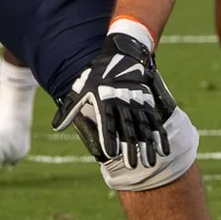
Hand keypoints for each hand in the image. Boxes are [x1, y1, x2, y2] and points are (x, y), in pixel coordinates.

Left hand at [50, 31, 178, 168]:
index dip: (110, 138)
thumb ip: (70, 110)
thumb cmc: (97, 75)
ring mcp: (138, 104)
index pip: (108, 123)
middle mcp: (124, 104)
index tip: (111, 153)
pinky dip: (161, 136)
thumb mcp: (81, 89)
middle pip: (128, 130)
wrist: (122, 55)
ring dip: (148, 147)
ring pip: (144, 128)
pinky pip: (156, 122)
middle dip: (131, 148)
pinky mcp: (148, 103)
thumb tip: (56, 127)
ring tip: (149, 163)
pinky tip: (164, 150)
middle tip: (131, 165)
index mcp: (106, 101)